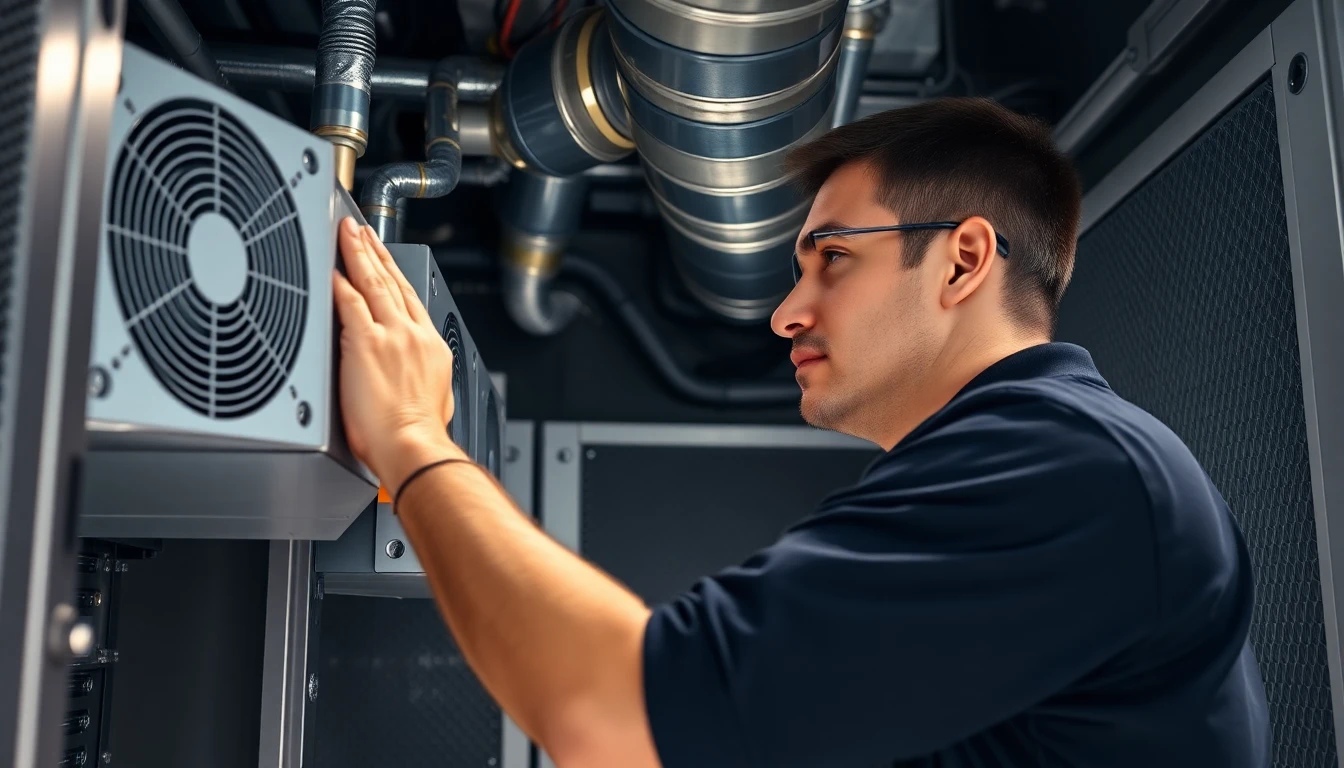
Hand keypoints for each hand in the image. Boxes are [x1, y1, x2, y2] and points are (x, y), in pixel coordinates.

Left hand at [332, 217, 461, 494]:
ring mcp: (390, 336)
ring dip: (357, 255)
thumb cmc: (419, 435)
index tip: (385, 259)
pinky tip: (330, 268)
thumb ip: (423, 380)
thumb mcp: (436, 400)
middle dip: (374, 253)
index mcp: (430, 346)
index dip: (396, 274)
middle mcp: (413, 335)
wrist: (412, 447)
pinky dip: (338, 283)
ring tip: (347, 234)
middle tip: (361, 231)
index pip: (410, 299)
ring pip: (372, 284)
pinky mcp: (366, 344)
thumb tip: (417, 382)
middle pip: (391, 283)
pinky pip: (348, 304)